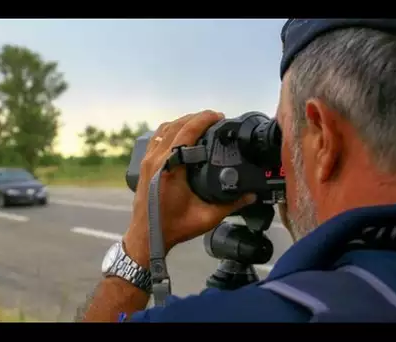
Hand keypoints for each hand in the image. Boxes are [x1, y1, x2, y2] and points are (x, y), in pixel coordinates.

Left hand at [124, 110, 256, 264]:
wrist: (146, 238)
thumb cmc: (172, 228)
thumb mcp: (206, 218)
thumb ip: (230, 204)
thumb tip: (251, 195)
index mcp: (170, 168)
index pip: (187, 131)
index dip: (204, 119)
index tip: (219, 117)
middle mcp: (155, 159)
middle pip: (176, 125)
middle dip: (196, 118)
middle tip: (214, 119)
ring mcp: (147, 161)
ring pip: (164, 129)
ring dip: (182, 122)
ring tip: (200, 124)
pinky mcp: (143, 165)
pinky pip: (156, 138)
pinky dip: (169, 131)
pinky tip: (181, 136)